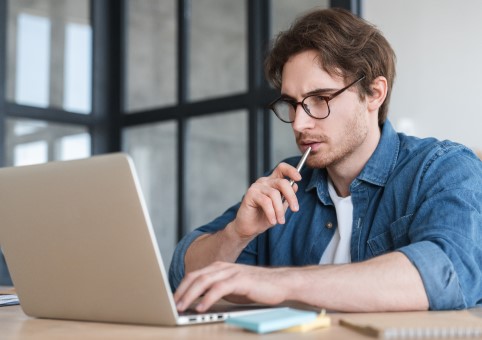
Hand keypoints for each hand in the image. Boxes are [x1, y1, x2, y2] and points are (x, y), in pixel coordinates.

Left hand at [174, 261, 290, 312]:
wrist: (282, 282)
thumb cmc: (257, 287)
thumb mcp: (233, 287)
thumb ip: (218, 290)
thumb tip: (200, 301)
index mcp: (220, 267)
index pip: (195, 275)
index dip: (181, 287)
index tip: (172, 299)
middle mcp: (223, 267)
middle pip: (196, 277)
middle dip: (181, 291)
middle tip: (172, 304)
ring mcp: (232, 272)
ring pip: (204, 281)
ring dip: (190, 295)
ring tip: (181, 307)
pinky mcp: (240, 280)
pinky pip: (219, 288)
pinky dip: (207, 298)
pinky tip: (201, 307)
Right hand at [229, 162, 301, 239]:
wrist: (249, 227)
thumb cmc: (264, 217)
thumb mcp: (280, 208)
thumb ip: (286, 197)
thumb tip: (295, 186)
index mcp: (272, 182)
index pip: (282, 169)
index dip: (291, 170)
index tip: (299, 178)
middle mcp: (264, 182)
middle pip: (282, 182)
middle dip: (291, 196)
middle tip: (295, 209)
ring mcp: (257, 187)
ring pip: (274, 194)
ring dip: (280, 210)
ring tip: (280, 221)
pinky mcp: (250, 194)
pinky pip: (266, 202)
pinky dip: (271, 213)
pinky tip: (272, 221)